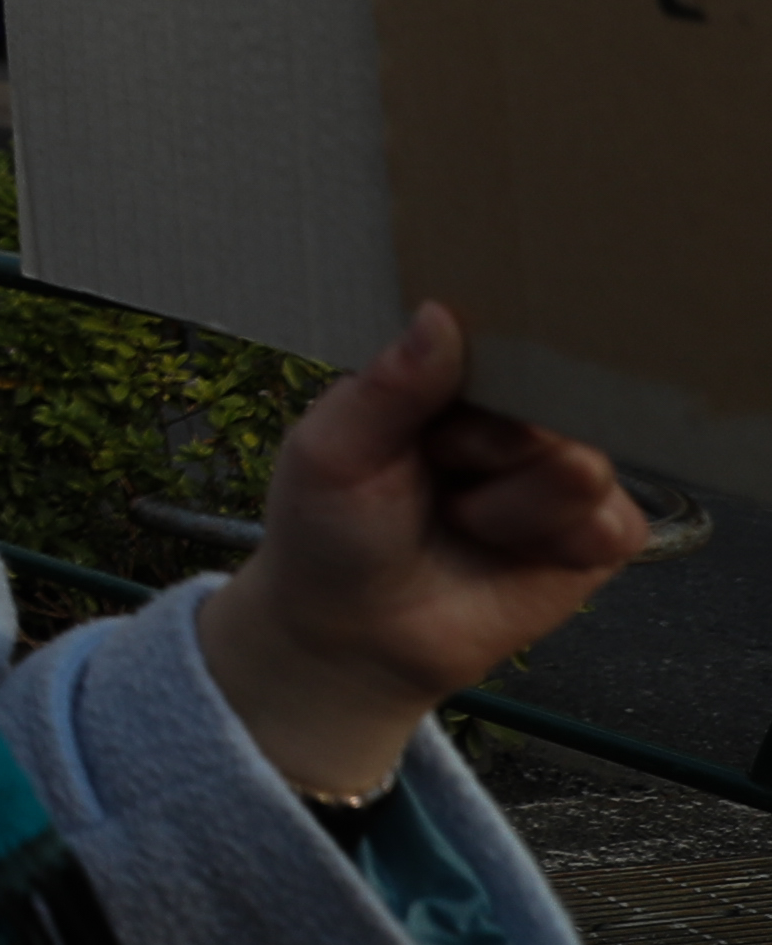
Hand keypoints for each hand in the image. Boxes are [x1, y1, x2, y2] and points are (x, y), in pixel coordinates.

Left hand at [199, 303, 642, 797]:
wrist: (354, 633)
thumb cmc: (329, 530)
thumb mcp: (334, 450)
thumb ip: (390, 386)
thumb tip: (440, 311)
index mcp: (448, 379)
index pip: (501, 338)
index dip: (492, 364)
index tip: (451, 396)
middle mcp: (514, 418)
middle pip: (556, 399)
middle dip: (494, 444)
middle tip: (441, 468)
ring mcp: (558, 475)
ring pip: (584, 465)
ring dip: (516, 505)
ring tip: (462, 521)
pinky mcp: (595, 537)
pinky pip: (616, 524)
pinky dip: (561, 543)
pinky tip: (512, 555)